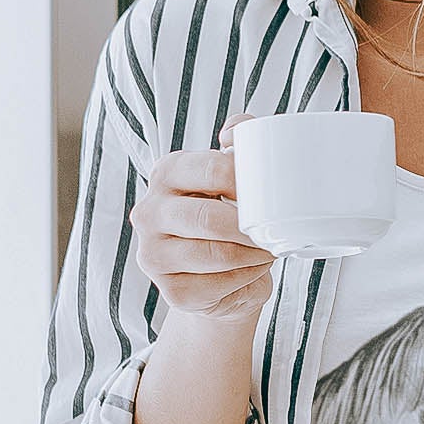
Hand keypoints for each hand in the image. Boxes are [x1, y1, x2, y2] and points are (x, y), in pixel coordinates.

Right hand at [128, 112, 276, 323]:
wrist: (220, 272)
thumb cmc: (228, 216)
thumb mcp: (232, 175)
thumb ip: (239, 142)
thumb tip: (235, 132)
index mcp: (167, 173)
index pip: (212, 169)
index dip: (250, 182)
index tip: (273, 192)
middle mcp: (149, 212)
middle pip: (210, 218)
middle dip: (252, 226)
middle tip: (274, 229)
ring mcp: (153, 254)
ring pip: (218, 254)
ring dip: (254, 253)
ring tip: (267, 248)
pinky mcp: (171, 291)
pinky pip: (220, 284)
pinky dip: (247, 277)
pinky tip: (251, 269)